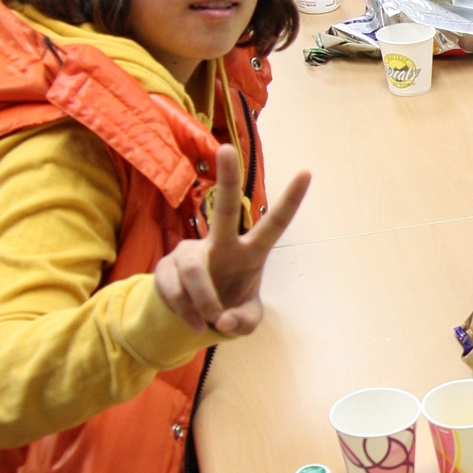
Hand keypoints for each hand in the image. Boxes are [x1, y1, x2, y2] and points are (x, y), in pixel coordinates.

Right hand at [154, 147, 310, 337]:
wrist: (192, 318)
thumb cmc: (228, 306)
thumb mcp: (246, 321)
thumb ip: (244, 322)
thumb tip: (224, 320)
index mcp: (249, 252)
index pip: (273, 224)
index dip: (290, 201)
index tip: (307, 172)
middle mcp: (220, 243)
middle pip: (224, 209)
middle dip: (227, 179)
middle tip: (226, 148)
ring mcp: (190, 252)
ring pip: (194, 269)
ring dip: (204, 300)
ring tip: (210, 322)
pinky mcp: (165, 267)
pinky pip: (175, 290)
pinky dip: (187, 313)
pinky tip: (195, 323)